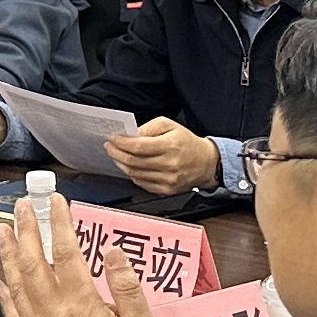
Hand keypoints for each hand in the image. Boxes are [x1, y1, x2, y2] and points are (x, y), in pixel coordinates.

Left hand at [0, 203, 177, 316]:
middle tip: (22, 206)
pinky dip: (2, 298)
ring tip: (3, 231)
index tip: (56, 200)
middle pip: (34, 265)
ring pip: (18, 288)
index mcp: (82, 308)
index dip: (60, 223)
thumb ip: (127, 287)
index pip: (67, 254)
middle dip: (27, 231)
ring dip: (9, 257)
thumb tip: (112, 250)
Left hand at [103, 119, 221, 198]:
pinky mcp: (167, 190)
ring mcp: (168, 180)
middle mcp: (169, 164)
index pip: (138, 146)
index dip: (122, 143)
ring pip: (135, 174)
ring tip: (117, 156)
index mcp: (170, 146)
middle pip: (134, 162)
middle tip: (110, 147)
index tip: (113, 139)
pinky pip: (142, 183)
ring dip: (122, 164)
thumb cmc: (187, 143)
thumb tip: (130, 134)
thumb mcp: (170, 126)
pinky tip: (130, 167)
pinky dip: (133, 175)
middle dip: (117, 153)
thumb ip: (149, 128)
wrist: (207, 163)